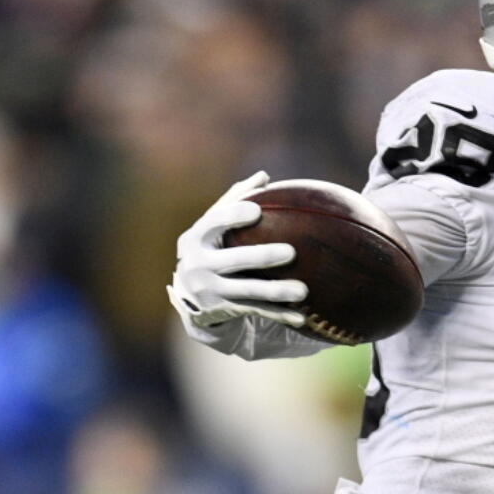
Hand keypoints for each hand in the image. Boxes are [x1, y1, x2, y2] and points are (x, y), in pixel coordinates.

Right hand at [167, 171, 308, 329]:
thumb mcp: (214, 225)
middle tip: (291, 252)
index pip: (214, 222)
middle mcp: (199, 265)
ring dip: (277, 291)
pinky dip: (278, 314)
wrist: (190, 293)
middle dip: (261, 257)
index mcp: (197, 237)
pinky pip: (256, 311)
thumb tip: (264, 175)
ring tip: (303, 290)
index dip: (233, 216)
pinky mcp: (223, 310)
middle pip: (233, 260)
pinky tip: (301, 317)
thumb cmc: (212, 246)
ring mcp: (210, 291)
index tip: (257, 211)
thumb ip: (236, 200)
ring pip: (247, 291)